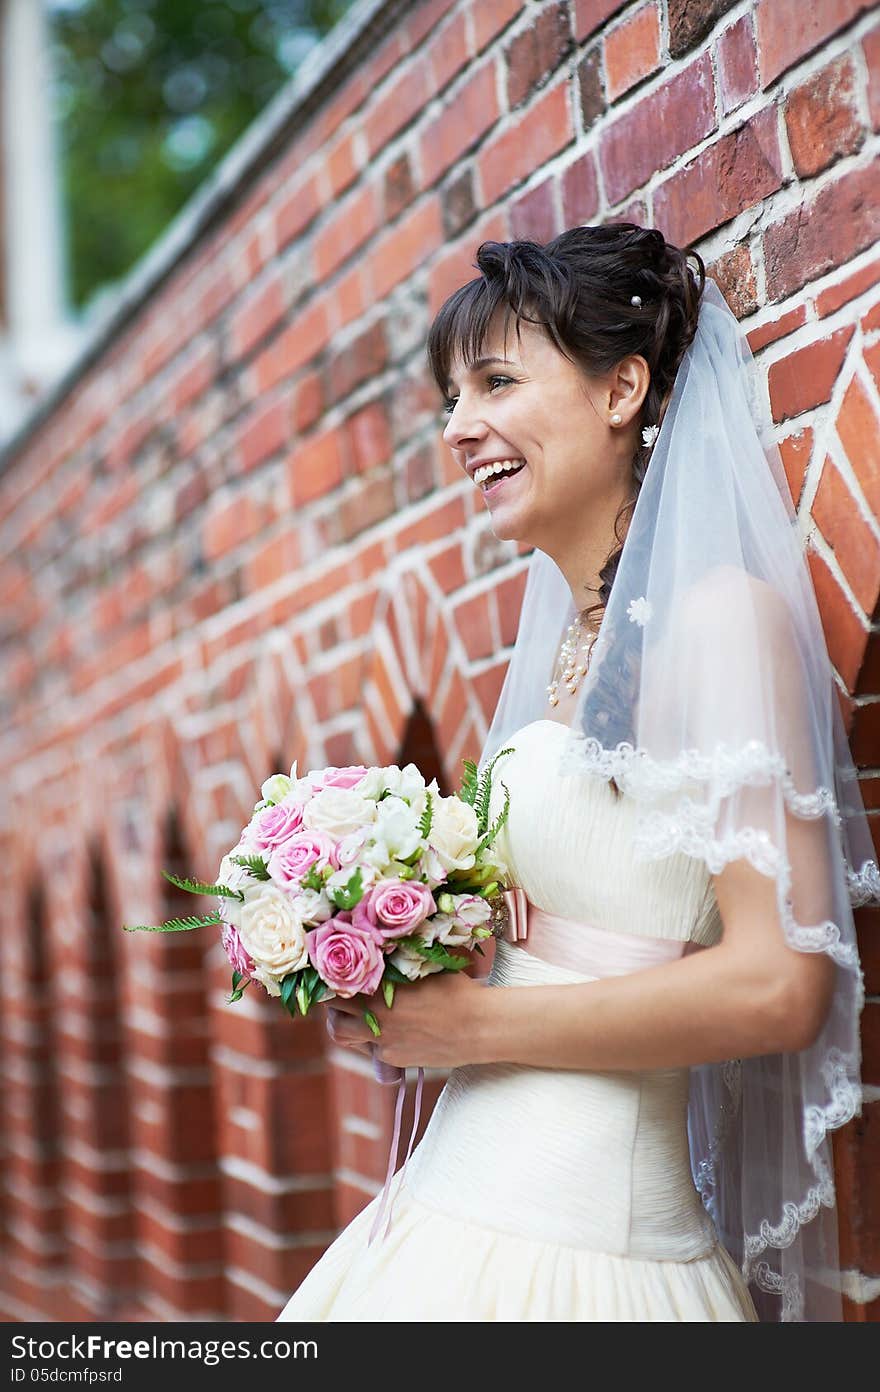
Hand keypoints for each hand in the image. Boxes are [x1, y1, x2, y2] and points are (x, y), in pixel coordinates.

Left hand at [319, 969, 487, 1069]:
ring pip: (343, 1035)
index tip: (333, 974)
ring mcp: (382, 1040)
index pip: (336, 983)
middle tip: (341, 994)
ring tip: (357, 1015)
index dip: (330, 979)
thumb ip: (400, 960)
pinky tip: (390, 1030)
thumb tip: (385, 943)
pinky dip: (372, 1040)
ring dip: (345, 1024)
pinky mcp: (392, 1058)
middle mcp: (375, 1014)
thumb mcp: (426, 967)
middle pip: (333, 1011)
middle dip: (333, 1002)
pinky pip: (370, 1049)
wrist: (479, 1027)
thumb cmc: (457, 990)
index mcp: (380, 987)